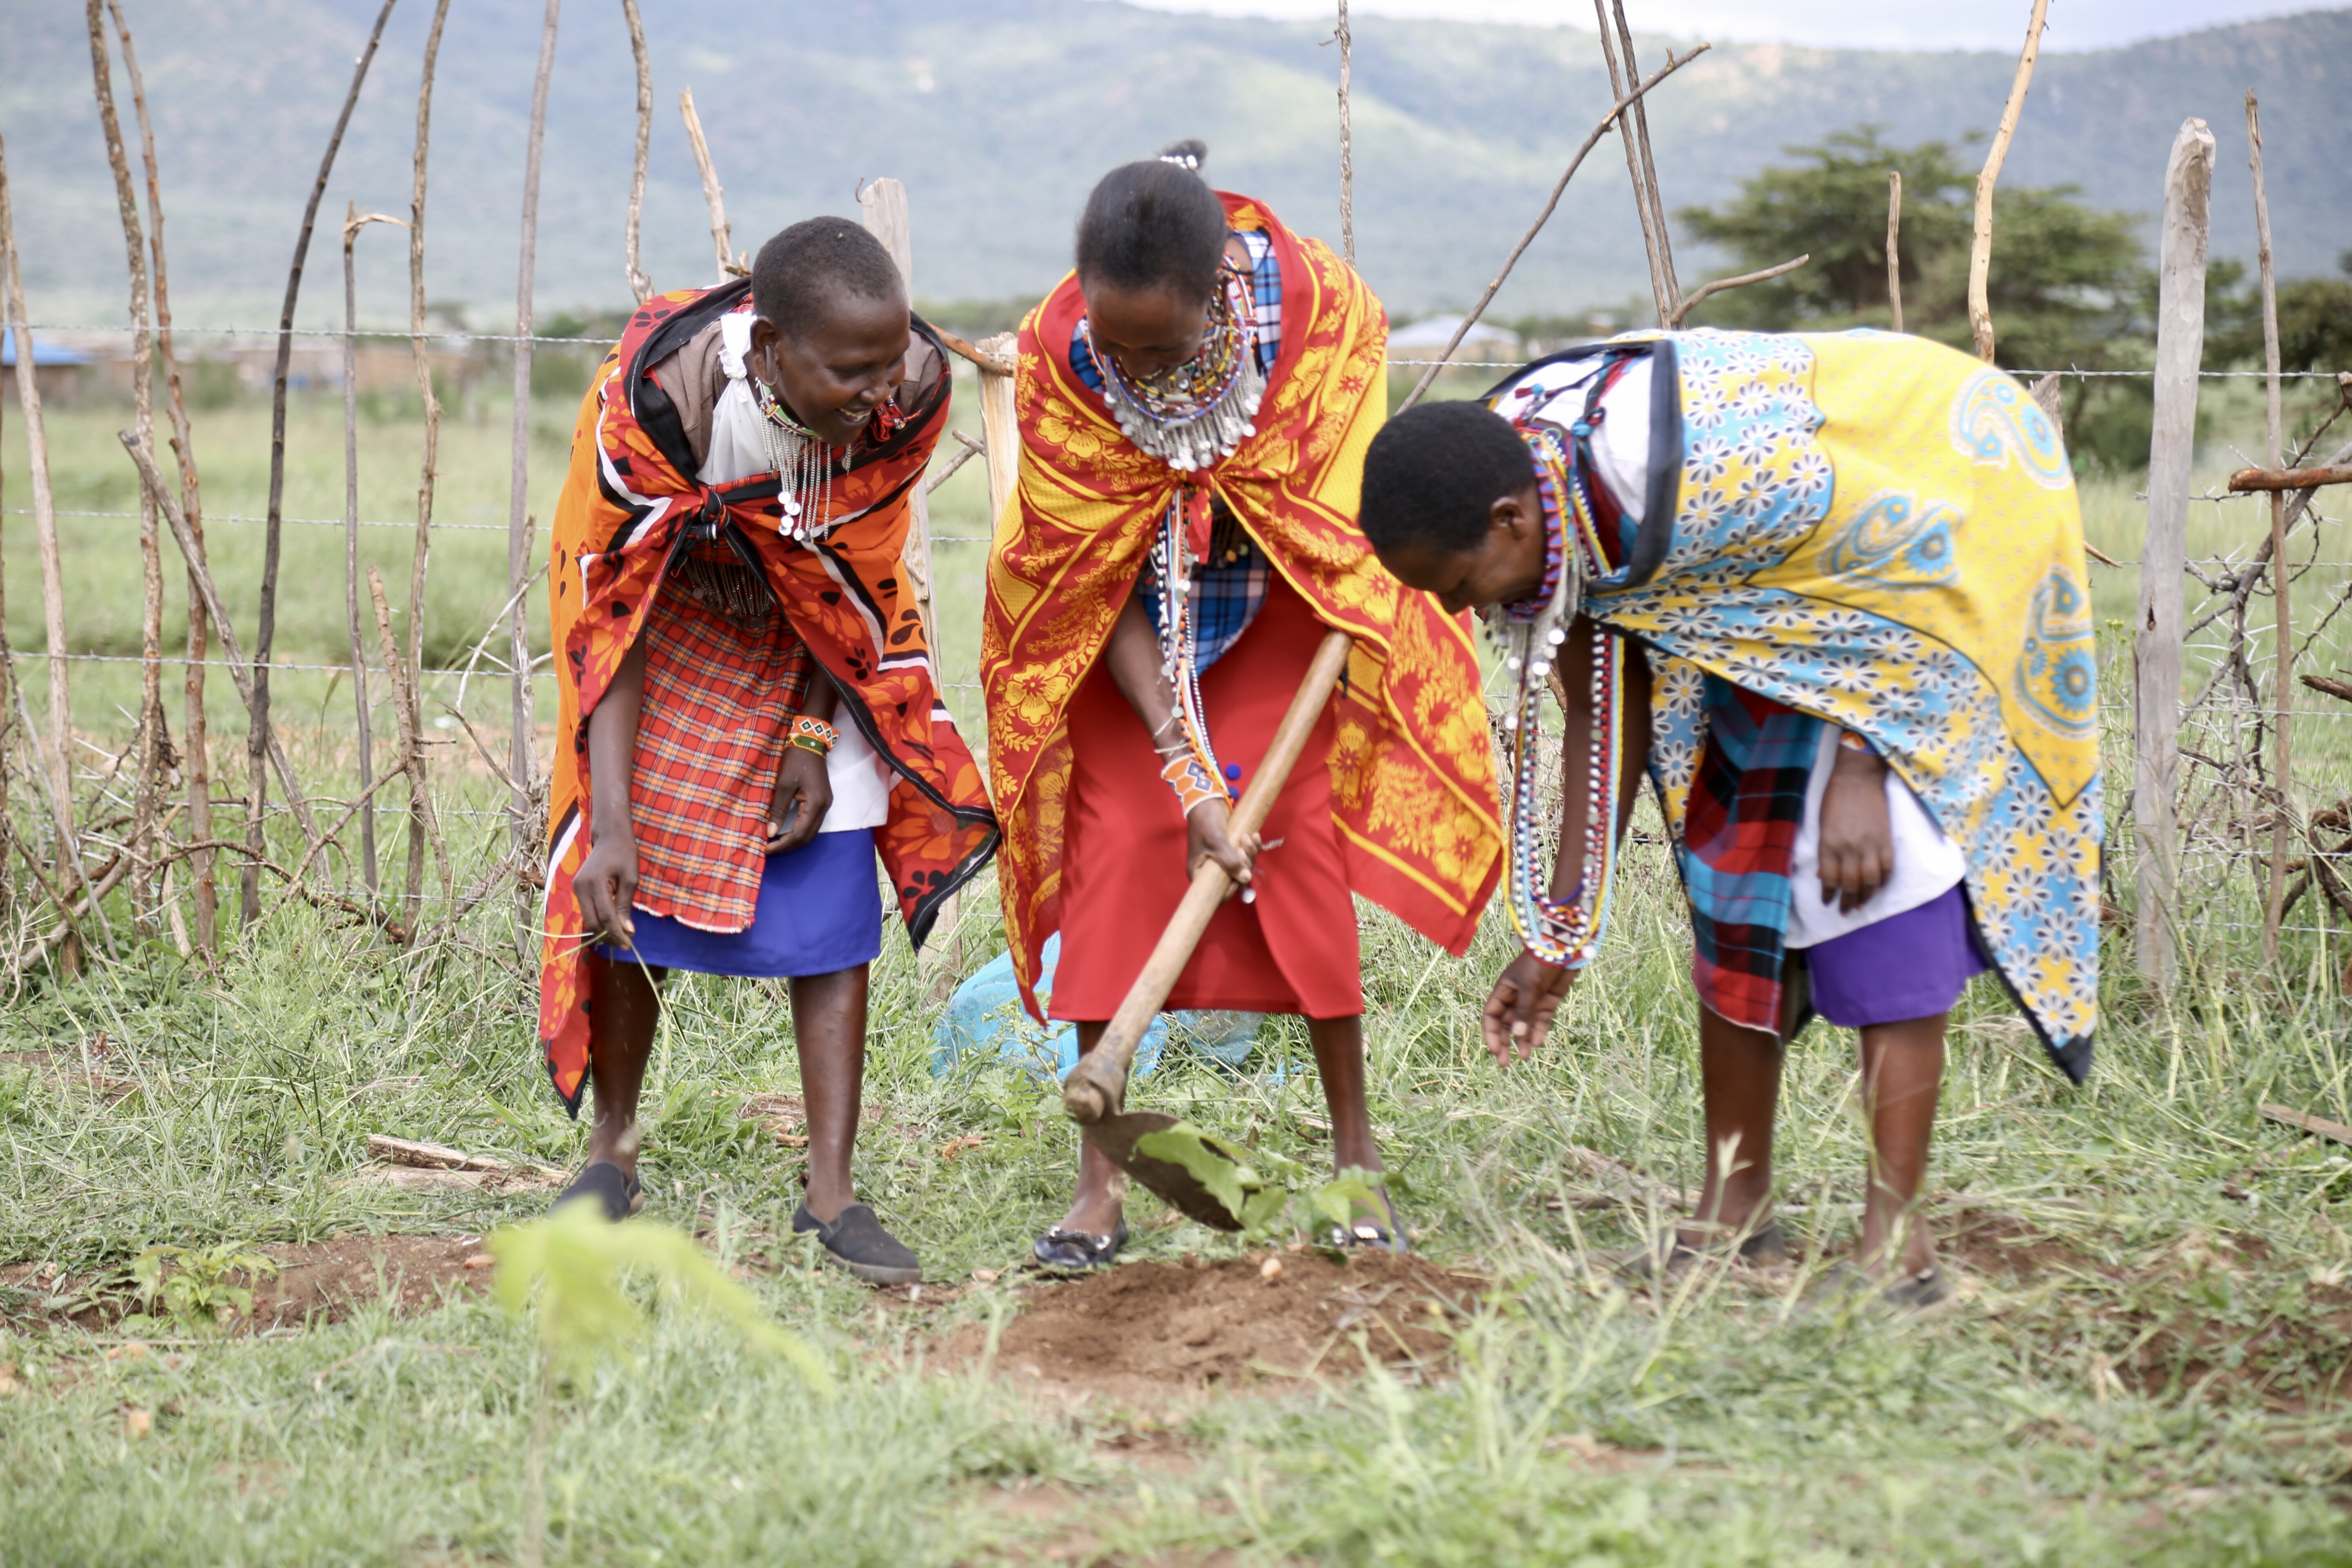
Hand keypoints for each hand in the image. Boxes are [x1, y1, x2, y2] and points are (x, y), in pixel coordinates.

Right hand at [574, 831, 639, 945]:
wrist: (609, 837)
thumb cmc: (624, 855)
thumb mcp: (631, 879)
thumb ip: (625, 905)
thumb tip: (627, 931)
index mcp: (596, 882)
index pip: (606, 916)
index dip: (616, 933)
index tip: (627, 946)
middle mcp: (581, 886)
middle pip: (592, 921)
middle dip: (607, 935)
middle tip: (624, 943)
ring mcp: (576, 887)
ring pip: (587, 918)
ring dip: (602, 929)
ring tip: (619, 935)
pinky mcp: (576, 888)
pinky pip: (586, 909)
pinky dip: (598, 919)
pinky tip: (611, 922)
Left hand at [767, 744, 832, 853]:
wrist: (810, 742)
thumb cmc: (795, 761)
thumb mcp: (783, 784)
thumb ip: (778, 810)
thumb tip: (771, 833)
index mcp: (816, 804)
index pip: (800, 834)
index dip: (783, 844)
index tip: (766, 849)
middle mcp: (824, 808)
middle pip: (808, 837)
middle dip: (788, 846)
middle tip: (769, 850)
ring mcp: (825, 805)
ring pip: (811, 832)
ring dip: (794, 841)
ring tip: (775, 844)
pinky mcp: (822, 802)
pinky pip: (811, 824)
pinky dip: (798, 832)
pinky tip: (786, 832)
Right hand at [1185, 798, 1259, 898]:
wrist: (1208, 800)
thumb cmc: (1206, 822)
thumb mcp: (1216, 842)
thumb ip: (1230, 861)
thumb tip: (1246, 878)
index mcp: (1199, 872)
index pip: (1216, 893)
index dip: (1231, 888)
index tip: (1241, 876)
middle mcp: (1211, 869)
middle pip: (1234, 879)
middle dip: (1244, 864)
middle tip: (1243, 848)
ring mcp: (1223, 859)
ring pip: (1244, 866)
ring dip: (1250, 853)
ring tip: (1247, 837)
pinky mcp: (1232, 849)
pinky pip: (1247, 855)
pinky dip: (1253, 846)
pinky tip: (1254, 835)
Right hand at [1482, 949, 1576, 1063]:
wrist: (1564, 950)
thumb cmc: (1539, 963)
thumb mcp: (1529, 987)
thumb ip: (1524, 1012)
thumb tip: (1519, 1036)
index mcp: (1504, 990)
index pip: (1492, 1015)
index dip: (1492, 1033)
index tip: (1495, 1049)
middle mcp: (1516, 998)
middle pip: (1507, 1025)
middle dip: (1505, 1042)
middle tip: (1505, 1063)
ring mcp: (1533, 1001)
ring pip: (1524, 1026)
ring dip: (1523, 1041)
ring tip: (1526, 1057)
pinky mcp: (1548, 1003)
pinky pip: (1541, 1021)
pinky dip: (1539, 1032)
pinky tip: (1538, 1042)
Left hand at [1818, 739, 1892, 912]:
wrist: (1858, 778)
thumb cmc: (1834, 798)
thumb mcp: (1821, 825)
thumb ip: (1823, 850)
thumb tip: (1823, 874)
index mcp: (1829, 845)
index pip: (1829, 879)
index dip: (1828, 894)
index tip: (1827, 902)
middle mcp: (1849, 849)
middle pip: (1849, 884)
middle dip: (1846, 901)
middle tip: (1845, 911)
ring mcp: (1870, 846)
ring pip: (1870, 881)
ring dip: (1865, 896)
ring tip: (1860, 905)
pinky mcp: (1886, 841)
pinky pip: (1887, 868)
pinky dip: (1883, 881)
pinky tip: (1878, 888)